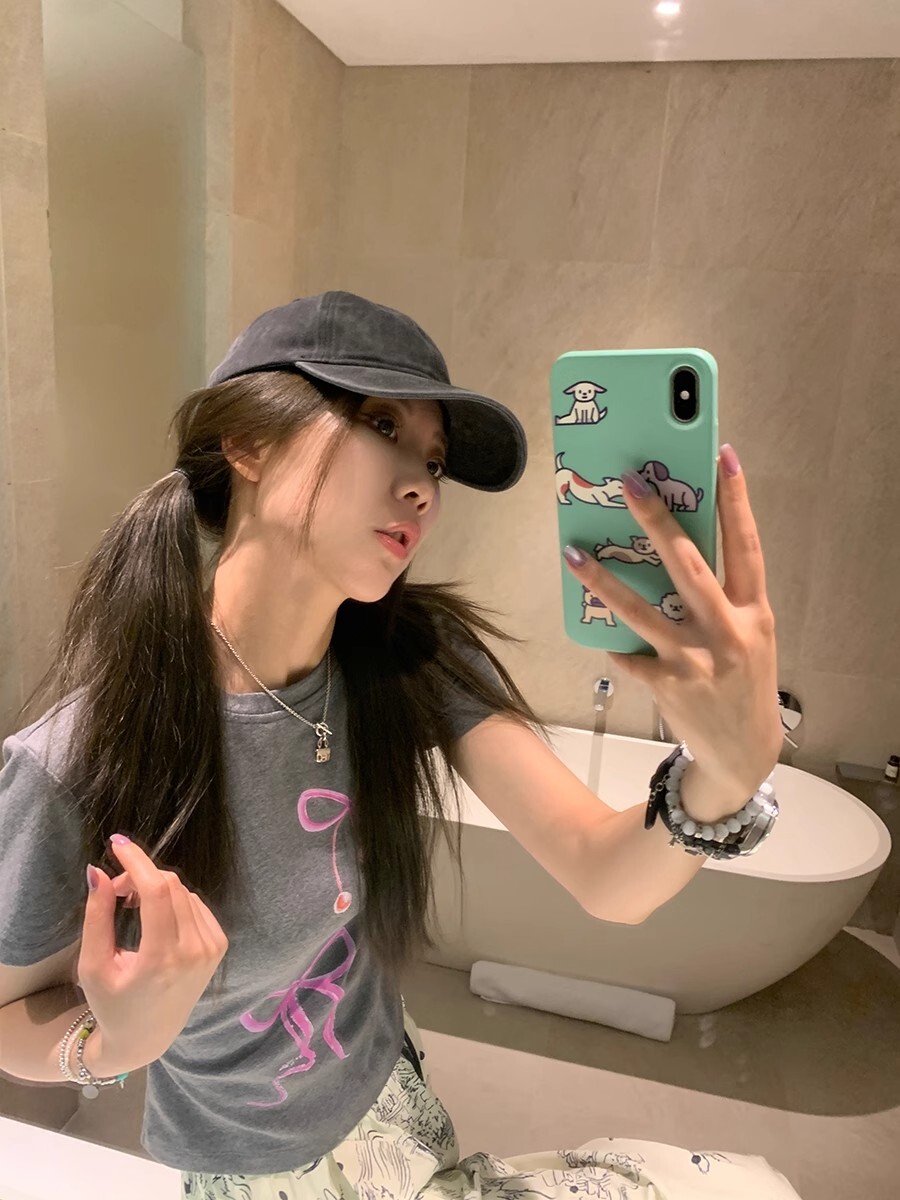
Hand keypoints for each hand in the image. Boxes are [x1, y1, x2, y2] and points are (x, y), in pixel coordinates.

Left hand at [563, 444, 781, 799]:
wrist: (743, 753)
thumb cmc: (743, 683)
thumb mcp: (750, 637)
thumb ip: (725, 599)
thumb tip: (678, 550)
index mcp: (753, 613)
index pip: (746, 545)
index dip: (736, 500)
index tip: (723, 456)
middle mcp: (728, 632)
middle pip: (689, 565)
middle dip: (658, 520)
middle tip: (631, 483)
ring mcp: (697, 660)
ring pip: (642, 610)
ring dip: (604, 581)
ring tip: (574, 554)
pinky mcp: (670, 685)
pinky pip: (629, 654)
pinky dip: (613, 644)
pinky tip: (599, 635)